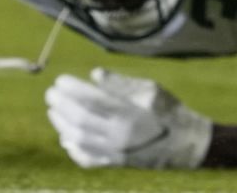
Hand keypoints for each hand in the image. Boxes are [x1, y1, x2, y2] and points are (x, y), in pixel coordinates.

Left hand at [44, 68, 211, 169]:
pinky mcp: (116, 163)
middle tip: (51, 93)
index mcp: (128, 115)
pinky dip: (73, 149)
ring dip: (62, 125)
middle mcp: (119, 136)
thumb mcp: (150, 89)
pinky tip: (66, 138)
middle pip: (81, 120)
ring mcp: (116, 153)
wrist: (186, 144)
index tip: (60, 80)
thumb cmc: (169, 110)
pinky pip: (88, 159)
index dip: (72, 89)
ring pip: (79, 140)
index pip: (91, 100)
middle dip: (62, 105)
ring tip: (53, 110)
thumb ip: (121, 84)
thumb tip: (94, 74)